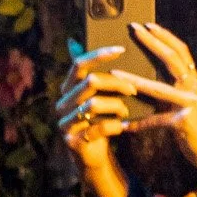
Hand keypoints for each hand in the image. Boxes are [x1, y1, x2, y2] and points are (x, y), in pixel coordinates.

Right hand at [55, 45, 135, 196]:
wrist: (92, 154)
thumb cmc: (98, 119)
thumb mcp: (95, 95)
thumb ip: (90, 72)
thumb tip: (73, 41)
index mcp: (68, 88)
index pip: (79, 64)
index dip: (99, 54)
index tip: (121, 49)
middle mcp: (63, 103)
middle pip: (91, 81)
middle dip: (117, 83)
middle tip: (133, 89)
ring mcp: (65, 122)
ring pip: (94, 104)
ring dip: (117, 106)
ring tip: (126, 112)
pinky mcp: (73, 140)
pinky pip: (99, 128)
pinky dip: (116, 126)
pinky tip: (123, 127)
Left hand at [121, 22, 196, 178]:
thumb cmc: (194, 124)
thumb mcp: (182, 102)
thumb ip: (168, 88)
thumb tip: (142, 79)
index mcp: (193, 79)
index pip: (180, 50)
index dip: (165, 36)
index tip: (147, 25)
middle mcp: (193, 86)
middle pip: (173, 58)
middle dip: (152, 42)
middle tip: (134, 28)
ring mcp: (189, 103)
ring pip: (158, 88)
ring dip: (134, 81)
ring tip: (114, 73)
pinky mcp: (182, 123)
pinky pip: (155, 121)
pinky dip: (139, 124)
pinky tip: (124, 125)